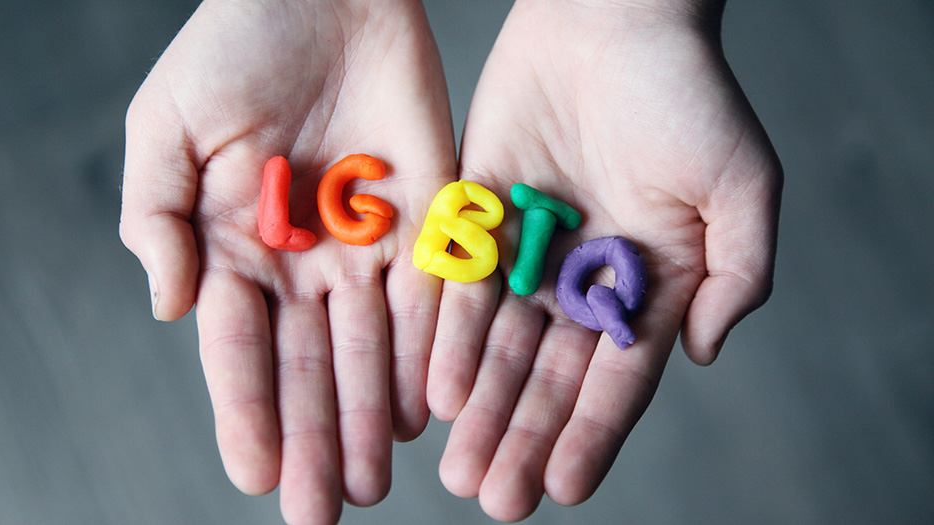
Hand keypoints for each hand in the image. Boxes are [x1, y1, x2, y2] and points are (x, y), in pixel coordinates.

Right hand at [119, 0, 453, 521]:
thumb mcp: (167, 125)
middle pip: (310, 365)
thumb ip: (157, 217)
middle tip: (322, 510)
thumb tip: (171, 309)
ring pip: (372, 347)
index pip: (240, 347)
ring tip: (373, 479)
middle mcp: (304, 262)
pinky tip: (428, 408)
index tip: (256, 473)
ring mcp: (367, 245)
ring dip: (372, 415)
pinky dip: (428, 351)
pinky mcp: (427, 218)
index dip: (246, 410)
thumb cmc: (233, 48)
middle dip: (315, 437)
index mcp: (235, 248)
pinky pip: (430, 296)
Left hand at [426, 0, 781, 519]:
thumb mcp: (741, 186)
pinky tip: (438, 388)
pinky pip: (461, 287)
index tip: (563, 486)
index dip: (592, 432)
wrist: (611, 18)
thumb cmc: (687, 93)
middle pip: (549, 375)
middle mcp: (585, 278)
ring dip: (482, 407)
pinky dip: (450, 337)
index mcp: (649, 282)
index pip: (618, 376)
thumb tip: (703, 355)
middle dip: (523, 435)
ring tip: (461, 465)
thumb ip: (738, 276)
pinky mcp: (479, 215)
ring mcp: (529, 251)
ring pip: (500, 345)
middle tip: (497, 496)